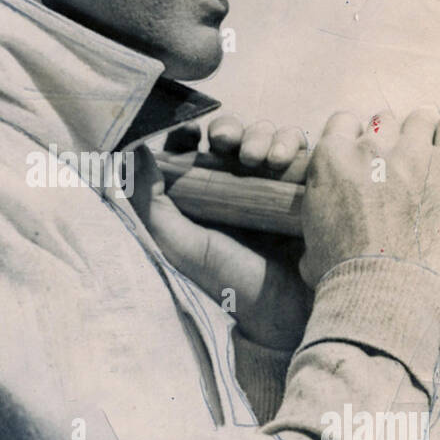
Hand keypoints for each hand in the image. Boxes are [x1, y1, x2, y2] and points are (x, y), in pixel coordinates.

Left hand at [130, 115, 314, 350]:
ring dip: (261, 134)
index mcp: (204, 195)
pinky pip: (300, 149)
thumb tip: (132, 150)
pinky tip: (283, 160)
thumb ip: (147, 200)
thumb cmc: (227, 280)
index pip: (194, 149)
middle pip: (233, 136)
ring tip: (260, 158)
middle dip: (229, 129)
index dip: (189, 133)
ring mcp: (274, 184)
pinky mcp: (306, 185)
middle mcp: (239, 186)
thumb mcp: (176, 243)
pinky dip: (290, 143)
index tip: (189, 132)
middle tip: (228, 142)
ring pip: (266, 136)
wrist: (284, 309)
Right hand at [299, 107, 439, 289]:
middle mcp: (369, 148)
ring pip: (421, 119)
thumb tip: (312, 250)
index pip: (343, 122)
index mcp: (330, 161)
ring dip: (426, 134)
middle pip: (384, 121)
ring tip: (432, 157)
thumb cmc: (346, 277)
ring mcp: (412, 152)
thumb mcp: (312, 247)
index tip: (367, 156)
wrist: (386, 291)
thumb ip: (317, 229)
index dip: (356, 138)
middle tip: (402, 166)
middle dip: (392, 140)